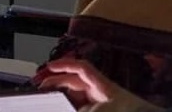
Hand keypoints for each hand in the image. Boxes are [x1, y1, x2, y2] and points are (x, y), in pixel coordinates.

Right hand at [37, 59, 160, 111]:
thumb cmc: (130, 110)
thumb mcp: (100, 109)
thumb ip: (80, 107)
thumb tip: (66, 106)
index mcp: (101, 84)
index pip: (80, 68)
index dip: (63, 65)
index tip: (48, 67)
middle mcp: (101, 92)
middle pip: (74, 83)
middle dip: (58, 85)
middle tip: (42, 90)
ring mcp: (103, 103)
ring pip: (77, 98)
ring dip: (64, 99)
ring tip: (51, 102)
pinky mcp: (104, 109)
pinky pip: (83, 106)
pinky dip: (73, 106)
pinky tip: (64, 108)